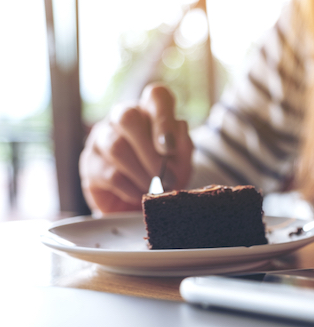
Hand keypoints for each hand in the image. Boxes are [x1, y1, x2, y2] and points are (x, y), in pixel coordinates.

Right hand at [79, 84, 192, 212]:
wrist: (145, 202)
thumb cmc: (166, 173)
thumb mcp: (181, 160)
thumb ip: (182, 147)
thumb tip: (176, 134)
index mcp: (150, 110)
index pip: (156, 96)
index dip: (163, 119)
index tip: (169, 148)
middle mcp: (122, 117)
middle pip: (127, 117)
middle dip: (149, 151)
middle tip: (166, 176)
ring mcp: (102, 138)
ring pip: (116, 147)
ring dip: (142, 173)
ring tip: (157, 189)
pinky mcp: (90, 163)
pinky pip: (109, 174)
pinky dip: (130, 188)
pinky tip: (140, 195)